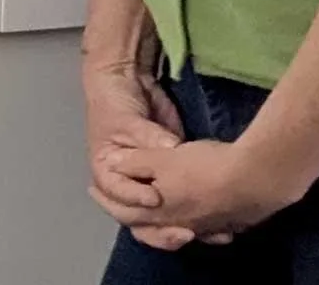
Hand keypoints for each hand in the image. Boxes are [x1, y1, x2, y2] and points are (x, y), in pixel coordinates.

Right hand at [81, 63, 200, 249]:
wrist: (127, 85)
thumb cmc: (116, 104)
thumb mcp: (127, 121)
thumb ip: (149, 137)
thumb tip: (173, 150)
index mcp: (106, 172)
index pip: (117, 193)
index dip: (134, 198)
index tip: (154, 198)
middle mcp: (125, 185)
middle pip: (137, 217)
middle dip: (159, 229)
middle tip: (183, 231)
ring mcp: (147, 185)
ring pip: (158, 218)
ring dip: (176, 229)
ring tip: (198, 233)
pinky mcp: (169, 181)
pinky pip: (178, 204)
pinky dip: (193, 216)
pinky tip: (212, 226)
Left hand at [108, 138, 298, 244]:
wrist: (256, 178)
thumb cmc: (202, 167)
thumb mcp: (161, 158)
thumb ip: (135, 163)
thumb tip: (111, 164)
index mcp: (159, 210)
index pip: (126, 212)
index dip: (107, 200)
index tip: (93, 191)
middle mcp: (180, 223)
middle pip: (151, 226)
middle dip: (136, 216)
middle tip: (121, 206)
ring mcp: (206, 226)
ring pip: (180, 227)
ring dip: (166, 223)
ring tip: (158, 213)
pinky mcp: (229, 220)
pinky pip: (206, 227)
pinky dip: (196, 223)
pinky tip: (197, 218)